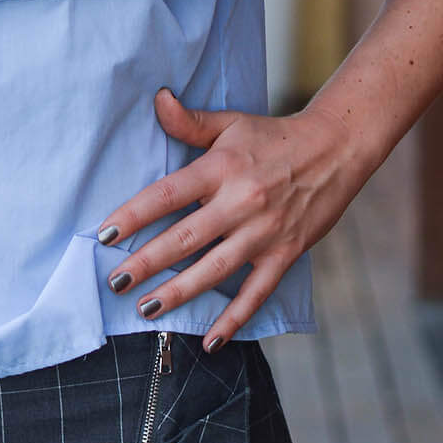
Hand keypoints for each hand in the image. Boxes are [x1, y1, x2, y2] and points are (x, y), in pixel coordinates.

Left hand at [97, 87, 371, 348]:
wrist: (336, 149)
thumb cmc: (274, 137)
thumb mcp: (230, 124)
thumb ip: (190, 122)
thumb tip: (157, 99)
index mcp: (221, 169)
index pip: (168, 194)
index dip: (135, 214)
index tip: (106, 233)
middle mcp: (240, 202)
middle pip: (185, 238)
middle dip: (146, 262)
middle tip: (115, 281)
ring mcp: (264, 232)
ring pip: (214, 270)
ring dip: (179, 293)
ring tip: (146, 308)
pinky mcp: (285, 253)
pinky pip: (256, 293)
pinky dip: (234, 320)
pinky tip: (210, 343)